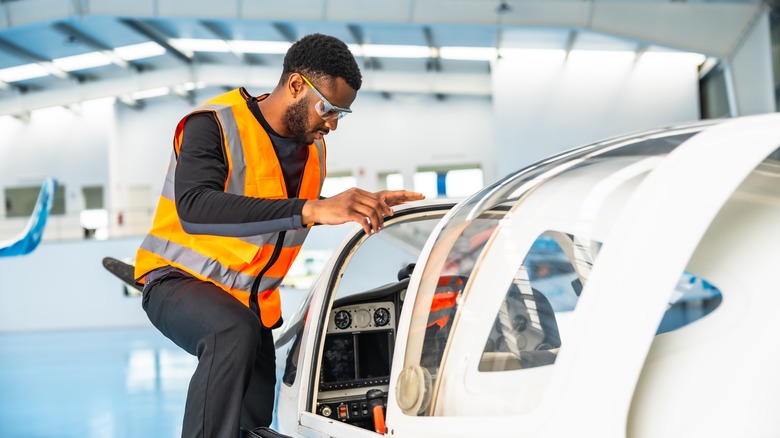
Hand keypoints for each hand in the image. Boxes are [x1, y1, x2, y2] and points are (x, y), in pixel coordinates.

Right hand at [302, 188, 424, 234]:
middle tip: (383, 225)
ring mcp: (351, 203)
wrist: (318, 209)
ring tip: (376, 230)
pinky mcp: (347, 212)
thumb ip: (359, 202)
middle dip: (383, 215)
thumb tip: (371, 210)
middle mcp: (356, 195)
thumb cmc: (332, 208)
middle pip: (377, 204)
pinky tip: (368, 232)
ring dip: (376, 223)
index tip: (391, 213)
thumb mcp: (347, 200)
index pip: (376, 198)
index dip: (385, 206)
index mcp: (357, 191)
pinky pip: (363, 220)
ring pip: (372, 212)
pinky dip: (368, 227)